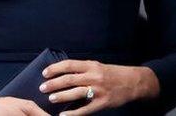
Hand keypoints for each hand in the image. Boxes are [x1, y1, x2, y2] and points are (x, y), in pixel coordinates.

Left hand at [39, 60, 158, 114]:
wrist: (133, 82)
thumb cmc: (113, 74)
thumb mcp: (97, 66)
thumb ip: (82, 69)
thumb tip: (63, 73)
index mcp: (91, 65)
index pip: (69, 65)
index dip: (55, 69)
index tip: (44, 73)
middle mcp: (93, 76)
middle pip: (69, 79)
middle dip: (54, 84)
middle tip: (43, 88)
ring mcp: (98, 90)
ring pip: (76, 92)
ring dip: (61, 96)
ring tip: (51, 99)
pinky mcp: (102, 102)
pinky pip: (85, 109)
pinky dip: (73, 113)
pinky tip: (64, 115)